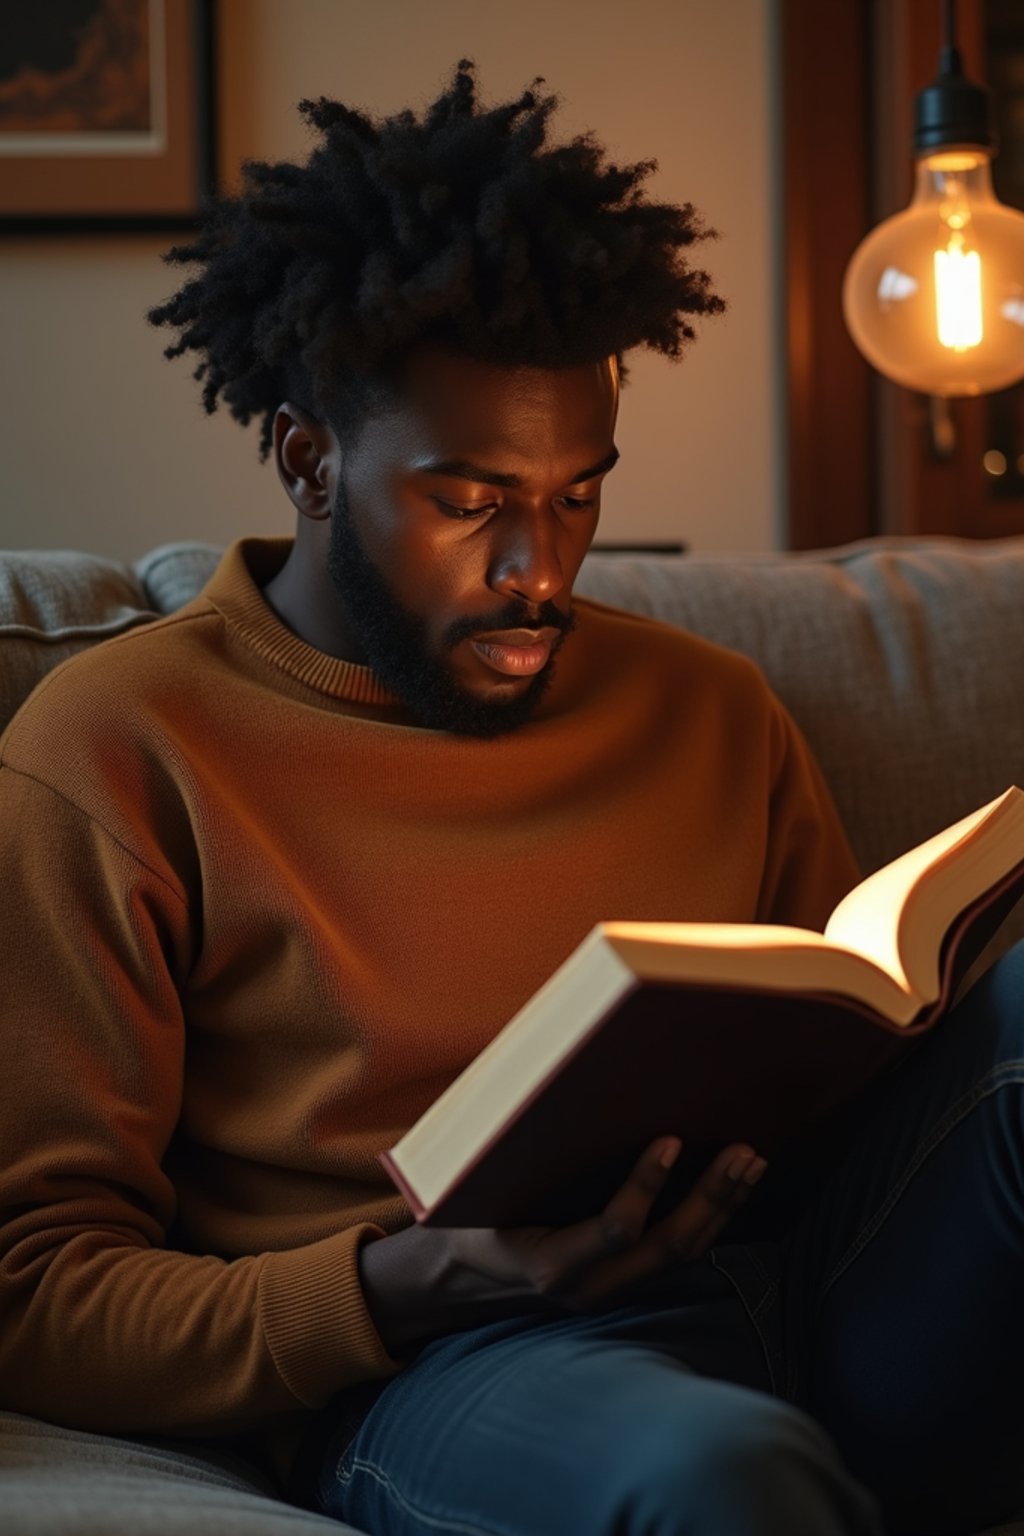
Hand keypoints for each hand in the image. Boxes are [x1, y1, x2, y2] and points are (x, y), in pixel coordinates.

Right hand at [360, 1137, 766, 1354]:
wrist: (461, 1273)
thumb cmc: (472, 1209)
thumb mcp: (482, 1186)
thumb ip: (523, 1148)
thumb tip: (565, 1079)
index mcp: (549, 1264)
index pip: (614, 1232)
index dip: (646, 1187)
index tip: (670, 1140)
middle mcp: (587, 1288)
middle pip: (665, 1249)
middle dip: (709, 1199)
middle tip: (742, 1152)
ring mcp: (610, 1290)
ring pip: (682, 1255)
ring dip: (722, 1206)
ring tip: (752, 1161)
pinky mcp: (625, 1281)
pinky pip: (678, 1253)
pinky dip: (710, 1216)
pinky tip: (733, 1182)